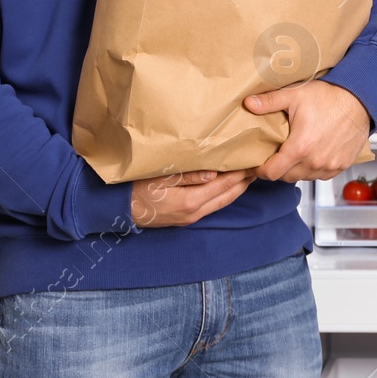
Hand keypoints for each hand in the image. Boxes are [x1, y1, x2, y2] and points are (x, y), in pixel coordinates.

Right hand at [129, 168, 254, 227]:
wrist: (118, 210)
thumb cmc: (135, 188)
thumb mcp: (160, 177)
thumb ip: (188, 175)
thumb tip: (215, 173)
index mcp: (190, 201)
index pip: (224, 184)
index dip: (241, 172)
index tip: (253, 159)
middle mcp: (194, 212)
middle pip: (228, 195)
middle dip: (245, 181)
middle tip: (258, 164)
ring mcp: (191, 217)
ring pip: (222, 202)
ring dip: (237, 188)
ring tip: (248, 173)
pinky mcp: (186, 218)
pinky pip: (213, 206)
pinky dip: (225, 194)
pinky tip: (228, 184)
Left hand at [245, 80, 370, 183]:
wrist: (359, 98)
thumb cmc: (330, 96)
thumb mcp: (295, 95)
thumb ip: (269, 102)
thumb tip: (248, 104)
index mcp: (300, 147)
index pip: (271, 172)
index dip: (261, 170)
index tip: (258, 164)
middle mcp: (315, 161)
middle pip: (286, 177)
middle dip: (277, 169)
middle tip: (275, 155)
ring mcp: (329, 165)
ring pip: (304, 177)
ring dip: (296, 170)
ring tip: (293, 154)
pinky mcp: (341, 165)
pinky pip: (321, 176)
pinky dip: (313, 169)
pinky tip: (311, 155)